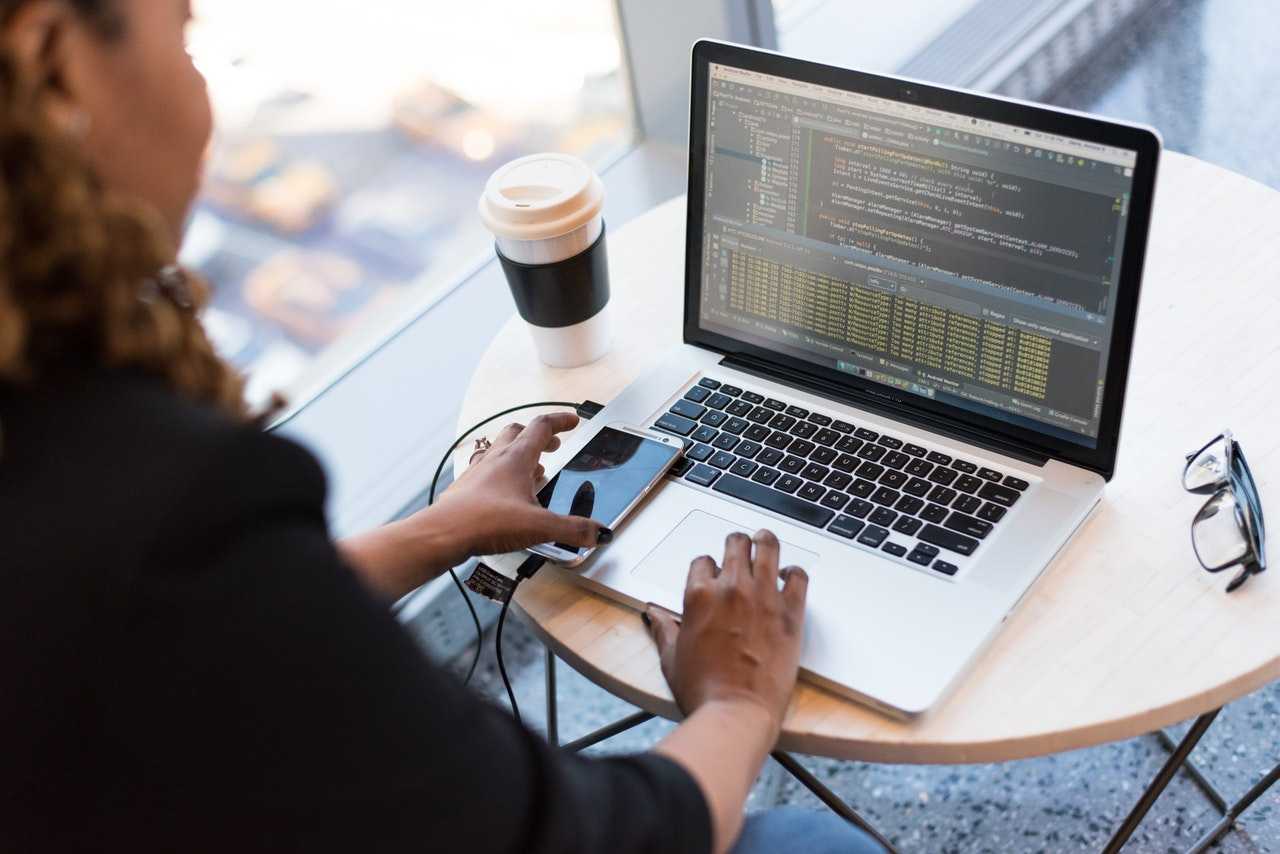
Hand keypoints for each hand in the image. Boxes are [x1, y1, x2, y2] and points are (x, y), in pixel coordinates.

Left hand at [432, 412, 607, 558]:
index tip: (573, 420)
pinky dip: (500, 473)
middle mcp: (496, 459)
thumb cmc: (485, 521)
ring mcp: (478, 472)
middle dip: (538, 435)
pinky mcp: (466, 489)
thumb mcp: (539, 526)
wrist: (443, 533)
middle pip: (518, 432)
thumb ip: (573, 529)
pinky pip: (486, 470)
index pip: (542, 426)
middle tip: (553, 444)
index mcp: (516, 458)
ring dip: (519, 453)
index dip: (560, 421)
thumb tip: (599, 532)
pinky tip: (505, 492)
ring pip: (499, 449)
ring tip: (533, 469)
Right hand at [644, 530, 808, 735]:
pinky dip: (794, 572)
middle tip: (740, 548)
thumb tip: (652, 614)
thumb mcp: (671, 657)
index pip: (703, 561)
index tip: (713, 576)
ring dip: (765, 541)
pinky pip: (798, 576)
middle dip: (736, 544)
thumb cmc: (704, 689)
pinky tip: (790, 576)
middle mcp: (731, 588)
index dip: (708, 567)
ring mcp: (763, 597)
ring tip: (765, 541)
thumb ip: (663, 629)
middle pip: (736, 544)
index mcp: (699, 595)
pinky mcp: (790, 613)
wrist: (737, 712)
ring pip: (768, 547)